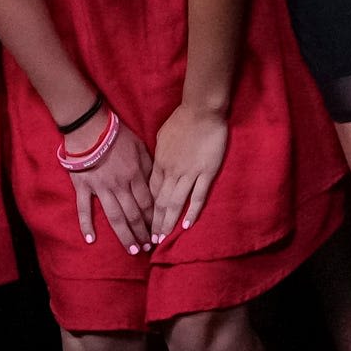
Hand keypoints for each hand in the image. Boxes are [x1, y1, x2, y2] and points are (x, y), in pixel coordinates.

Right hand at [63, 113, 160, 252]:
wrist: (89, 127)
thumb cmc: (117, 135)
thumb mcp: (140, 147)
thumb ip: (149, 167)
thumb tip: (157, 184)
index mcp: (135, 175)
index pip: (148, 203)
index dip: (155, 220)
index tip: (160, 232)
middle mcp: (120, 186)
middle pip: (134, 215)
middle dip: (143, 233)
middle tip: (149, 248)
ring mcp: (100, 189)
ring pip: (115, 217)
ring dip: (125, 236)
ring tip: (133, 250)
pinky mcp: (83, 187)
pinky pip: (84, 209)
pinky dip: (87, 225)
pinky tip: (91, 241)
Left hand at [144, 103, 231, 242]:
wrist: (201, 110)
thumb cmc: (181, 119)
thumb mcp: (161, 136)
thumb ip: (159, 154)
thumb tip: (156, 165)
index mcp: (160, 163)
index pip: (151, 191)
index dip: (147, 209)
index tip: (144, 223)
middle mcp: (171, 171)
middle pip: (160, 201)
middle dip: (155, 222)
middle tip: (151, 240)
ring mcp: (189, 173)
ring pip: (176, 202)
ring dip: (168, 222)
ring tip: (164, 238)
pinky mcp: (206, 172)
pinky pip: (198, 196)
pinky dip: (191, 211)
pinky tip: (186, 225)